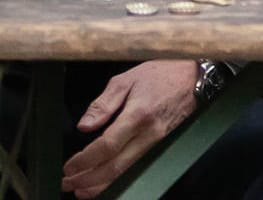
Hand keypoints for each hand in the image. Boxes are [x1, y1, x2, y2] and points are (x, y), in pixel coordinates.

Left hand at [62, 60, 197, 197]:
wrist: (194, 76)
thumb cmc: (160, 74)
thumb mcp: (126, 79)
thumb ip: (103, 104)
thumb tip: (84, 126)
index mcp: (137, 115)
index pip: (106, 146)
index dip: (85, 160)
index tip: (69, 166)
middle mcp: (149, 133)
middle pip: (116, 166)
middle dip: (88, 179)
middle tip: (68, 183)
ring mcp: (158, 142)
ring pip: (127, 171)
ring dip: (102, 185)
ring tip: (82, 190)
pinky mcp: (162, 145)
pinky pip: (137, 166)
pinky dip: (119, 178)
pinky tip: (106, 181)